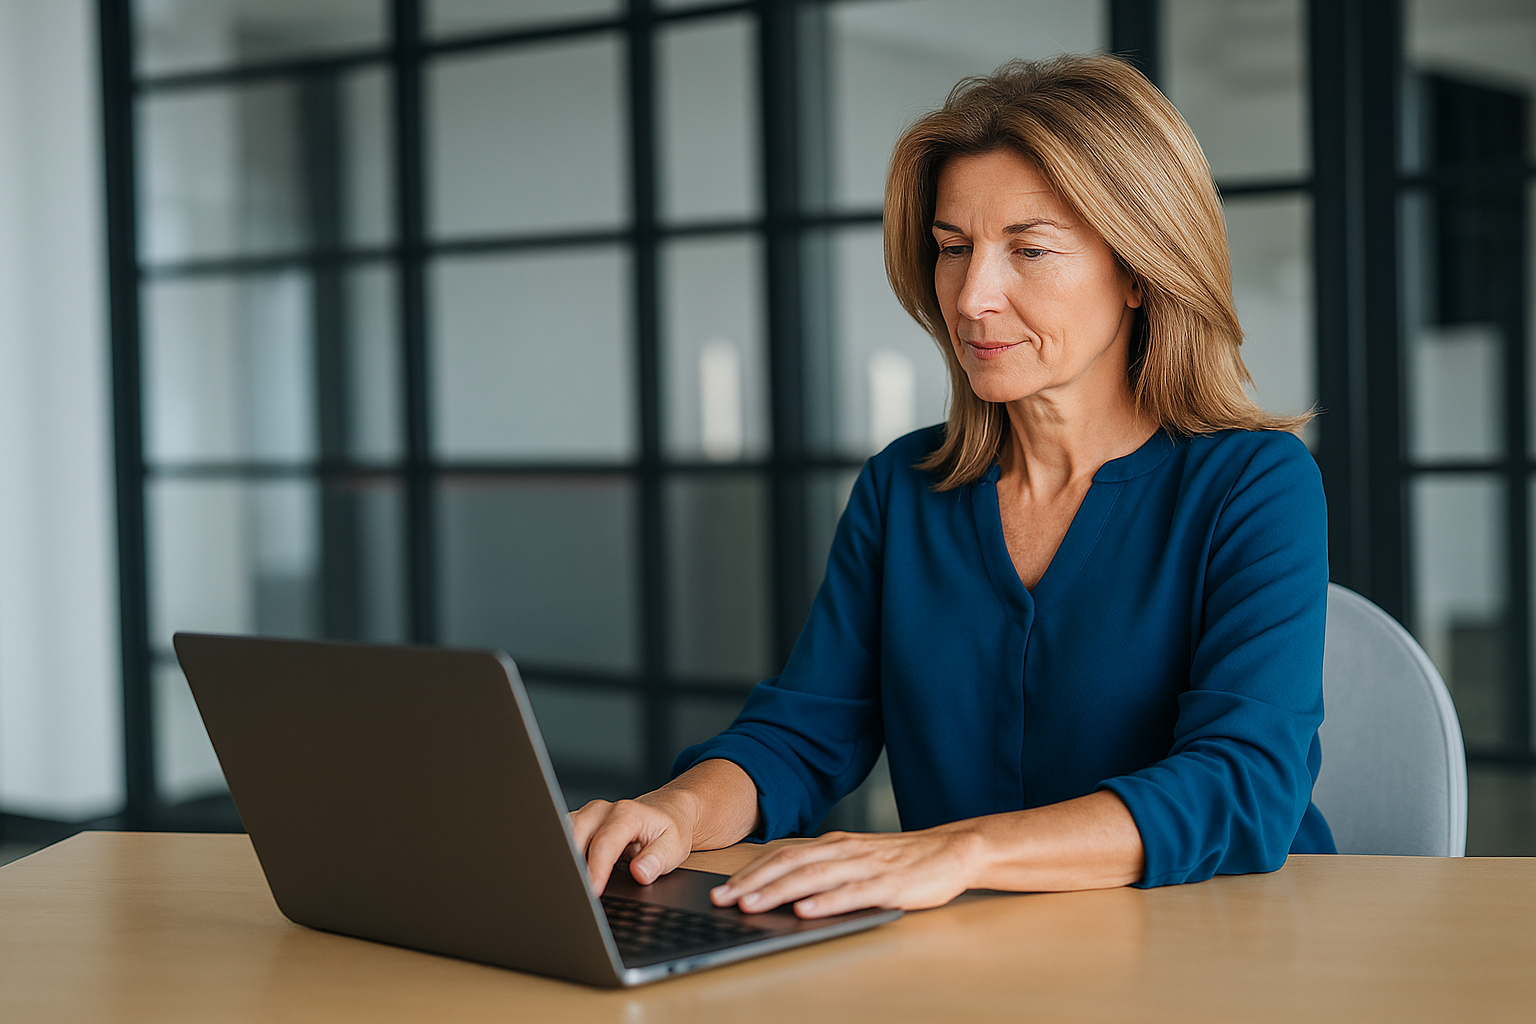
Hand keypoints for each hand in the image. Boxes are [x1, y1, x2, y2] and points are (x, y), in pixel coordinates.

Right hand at [570, 790, 699, 895]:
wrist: (668, 812)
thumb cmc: (670, 828)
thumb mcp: (675, 845)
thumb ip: (658, 859)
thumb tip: (641, 872)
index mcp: (626, 814)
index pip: (604, 844)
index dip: (596, 870)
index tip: (592, 891)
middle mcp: (602, 811)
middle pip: (574, 835)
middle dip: (571, 863)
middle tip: (574, 892)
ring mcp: (588, 816)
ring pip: (563, 834)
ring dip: (563, 858)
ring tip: (567, 885)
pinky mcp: (580, 824)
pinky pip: (563, 837)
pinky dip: (563, 855)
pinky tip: (566, 874)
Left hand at [708, 825, 983, 918]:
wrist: (952, 851)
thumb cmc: (901, 859)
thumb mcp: (856, 857)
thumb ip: (825, 866)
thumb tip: (781, 883)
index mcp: (835, 844)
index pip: (783, 855)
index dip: (750, 872)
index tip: (722, 889)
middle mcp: (845, 850)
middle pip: (790, 864)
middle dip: (753, 882)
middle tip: (723, 900)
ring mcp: (866, 867)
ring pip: (814, 877)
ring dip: (779, 891)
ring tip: (752, 905)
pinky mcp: (888, 886)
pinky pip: (852, 894)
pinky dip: (826, 902)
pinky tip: (806, 911)